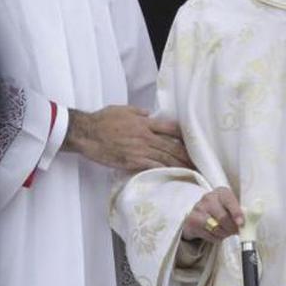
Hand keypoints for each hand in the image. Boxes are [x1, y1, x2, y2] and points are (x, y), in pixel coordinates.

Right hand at [64, 106, 192, 169]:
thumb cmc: (102, 119)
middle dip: (187, 155)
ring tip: (192, 172)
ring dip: (180, 165)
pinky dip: (164, 171)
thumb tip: (149, 114)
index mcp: (145, 123)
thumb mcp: (123, 109)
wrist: (86, 133)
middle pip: (172, 146)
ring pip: (165, 158)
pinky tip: (173, 176)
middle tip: (200, 162)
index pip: (171, 128)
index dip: (184, 135)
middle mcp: (146, 136)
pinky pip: (152, 166)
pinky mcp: (132, 161)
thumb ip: (139, 112)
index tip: (194, 142)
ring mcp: (140, 149)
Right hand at [181, 187, 243, 242]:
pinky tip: (216, 233)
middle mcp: (208, 198)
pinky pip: (208, 234)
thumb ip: (240, 212)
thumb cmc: (221, 209)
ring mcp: (198, 209)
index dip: (236, 212)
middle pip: (223, 217)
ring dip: (224, 234)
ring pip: (216, 227)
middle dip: (232, 228)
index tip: (241, 223)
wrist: (200, 214)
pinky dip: (216, 237)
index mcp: (221, 192)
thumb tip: (249, 222)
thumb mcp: (231, 206)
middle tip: (236, 231)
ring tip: (226, 232)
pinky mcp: (192, 221)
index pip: (229, 200)